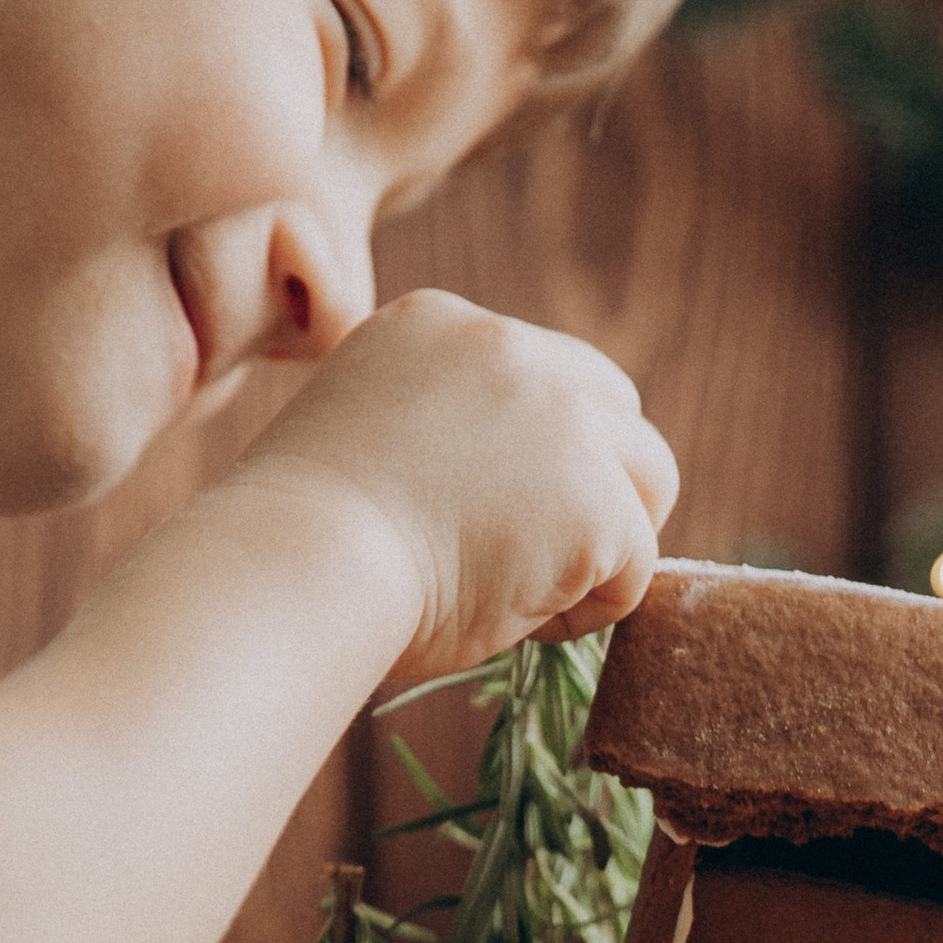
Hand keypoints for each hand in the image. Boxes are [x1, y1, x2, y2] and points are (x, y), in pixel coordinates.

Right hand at [234, 288, 677, 687]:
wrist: (295, 566)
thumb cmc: (301, 540)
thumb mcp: (366, 441)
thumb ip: (444, 432)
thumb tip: (517, 493)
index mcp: (440, 325)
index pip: (543, 378)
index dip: (536, 459)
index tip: (478, 515)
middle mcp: (511, 348)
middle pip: (618, 413)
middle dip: (595, 490)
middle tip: (528, 561)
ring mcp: (563, 418)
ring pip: (647, 483)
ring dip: (601, 546)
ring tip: (517, 592)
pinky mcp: (595, 499)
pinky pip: (636, 567)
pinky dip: (586, 610)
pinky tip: (510, 617)